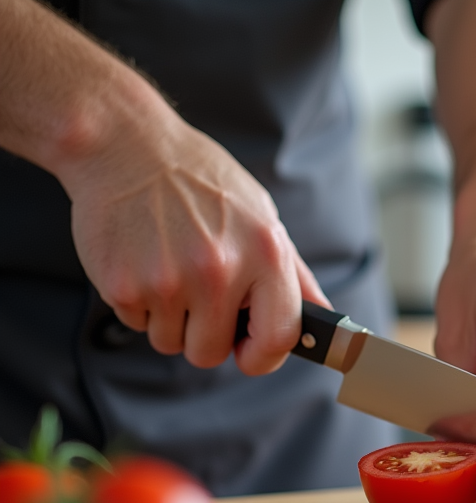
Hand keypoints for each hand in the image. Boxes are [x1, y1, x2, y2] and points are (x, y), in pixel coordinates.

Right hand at [65, 107, 329, 374]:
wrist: (126, 144)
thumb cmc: (201, 180)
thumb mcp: (262, 216)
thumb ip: (293, 274)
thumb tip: (324, 318)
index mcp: (264, 253)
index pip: (279, 336)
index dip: (264, 357)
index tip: (251, 353)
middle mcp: (219, 269)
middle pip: (211, 352)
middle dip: (204, 334)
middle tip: (198, 296)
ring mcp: (169, 280)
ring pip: (171, 344)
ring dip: (170, 320)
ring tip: (170, 269)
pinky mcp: (123, 285)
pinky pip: (138, 326)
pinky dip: (140, 305)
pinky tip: (144, 262)